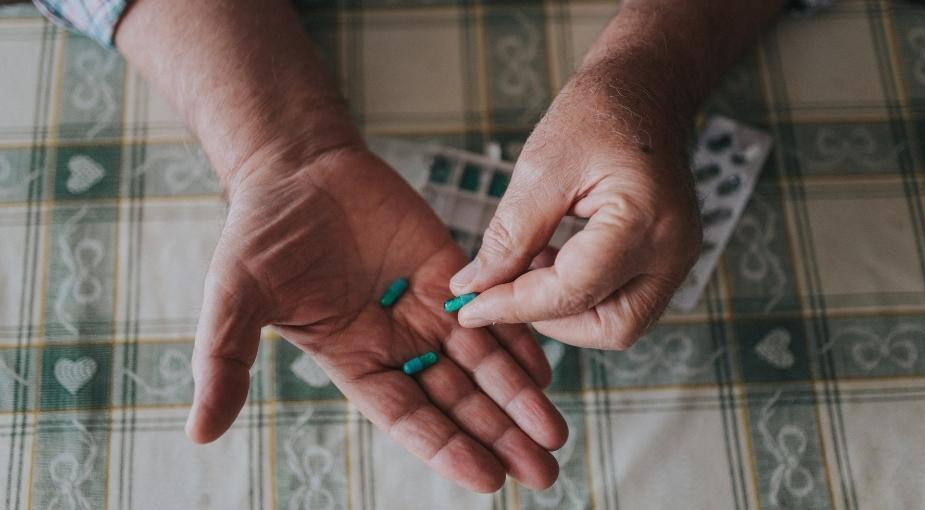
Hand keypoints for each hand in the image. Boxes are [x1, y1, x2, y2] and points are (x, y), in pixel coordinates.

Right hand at [186, 145, 566, 491]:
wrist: (297, 167)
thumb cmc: (260, 234)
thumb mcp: (234, 300)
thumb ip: (224, 363)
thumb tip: (197, 435)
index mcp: (354, 361)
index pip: (408, 417)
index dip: (446, 448)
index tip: (488, 478)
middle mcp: (397, 342)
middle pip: (456, 400)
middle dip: (498, 435)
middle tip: (543, 472)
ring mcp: (426, 307)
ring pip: (481, 362)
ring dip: (519, 397)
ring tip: (555, 434)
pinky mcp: (448, 269)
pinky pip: (489, 310)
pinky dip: (517, 337)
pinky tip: (546, 368)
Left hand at [449, 61, 701, 349]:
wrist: (642, 92)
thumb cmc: (595, 116)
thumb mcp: (540, 169)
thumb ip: (509, 235)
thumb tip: (473, 286)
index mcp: (643, 221)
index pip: (573, 291)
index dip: (515, 305)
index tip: (470, 307)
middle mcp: (672, 251)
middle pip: (611, 328)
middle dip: (551, 320)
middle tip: (505, 290)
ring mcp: (677, 259)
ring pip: (620, 323)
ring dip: (567, 311)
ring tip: (529, 266)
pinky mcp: (667, 260)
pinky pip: (624, 301)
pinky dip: (583, 297)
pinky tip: (552, 261)